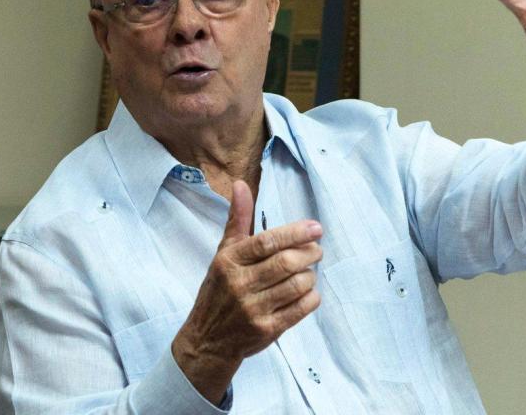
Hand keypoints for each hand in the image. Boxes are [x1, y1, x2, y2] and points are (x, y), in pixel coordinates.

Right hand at [171, 180, 322, 403]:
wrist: (207, 340)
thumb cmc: (219, 290)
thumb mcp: (223, 253)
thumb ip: (237, 220)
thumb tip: (241, 185)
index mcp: (229, 261)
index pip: (268, 242)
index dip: (295, 232)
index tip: (316, 228)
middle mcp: (240, 284)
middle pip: (286, 262)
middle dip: (309, 252)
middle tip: (317, 249)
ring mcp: (254, 309)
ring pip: (297, 284)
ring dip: (310, 274)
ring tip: (308, 270)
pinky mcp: (267, 330)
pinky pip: (301, 308)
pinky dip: (311, 297)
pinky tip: (308, 291)